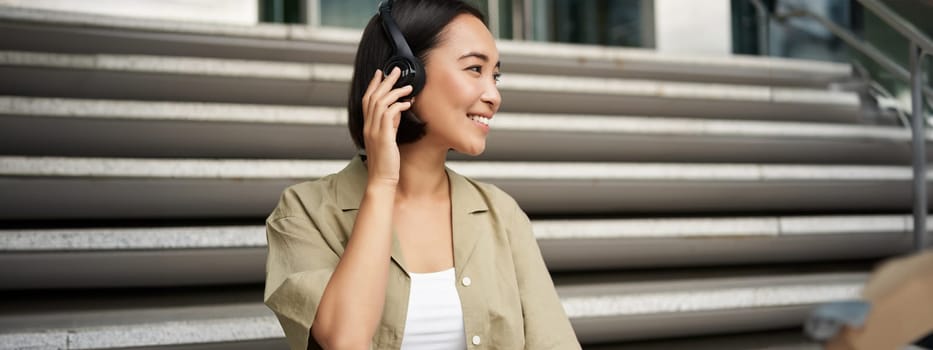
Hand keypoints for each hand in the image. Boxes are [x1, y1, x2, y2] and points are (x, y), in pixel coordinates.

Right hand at [361, 67, 412, 186]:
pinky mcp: (383, 137)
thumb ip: (390, 124)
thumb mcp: (388, 138)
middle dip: (384, 81)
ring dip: (395, 91)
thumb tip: (397, 110)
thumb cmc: (386, 162)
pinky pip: (389, 114)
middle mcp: (368, 126)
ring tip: (408, 86)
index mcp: (368, 126)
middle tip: (395, 70)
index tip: (380, 73)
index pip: (367, 99)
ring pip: (380, 102)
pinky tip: (408, 103)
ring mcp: (374, 131)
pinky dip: (399, 106)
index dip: (373, 84)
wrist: (382, 180)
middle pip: (373, 96)